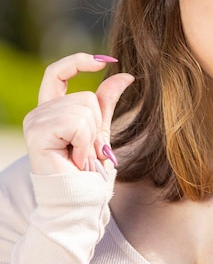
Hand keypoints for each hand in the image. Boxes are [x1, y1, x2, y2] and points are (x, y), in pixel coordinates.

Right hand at [23, 53, 133, 175]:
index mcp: (51, 110)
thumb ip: (106, 102)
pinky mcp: (37, 133)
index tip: (104, 62)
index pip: (57, 72)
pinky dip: (84, 143)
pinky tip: (74, 159)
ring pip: (83, 108)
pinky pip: (76, 123)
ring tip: (79, 157)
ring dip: (90, 138)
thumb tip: (126, 75)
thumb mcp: (100, 131)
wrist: (79, 201)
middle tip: (85, 151)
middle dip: (95, 126)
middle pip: (84, 96)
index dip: (78, 61)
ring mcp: (35, 122)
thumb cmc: (87, 172)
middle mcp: (38, 114)